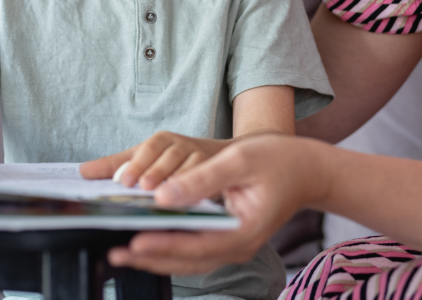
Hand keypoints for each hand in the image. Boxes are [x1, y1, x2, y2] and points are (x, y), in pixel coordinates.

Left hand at [81, 132, 228, 189]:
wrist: (223, 158)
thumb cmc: (174, 160)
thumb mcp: (144, 157)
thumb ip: (117, 165)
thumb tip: (83, 172)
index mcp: (164, 141)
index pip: (151, 147)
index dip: (138, 162)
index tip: (125, 180)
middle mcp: (184, 146)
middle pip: (169, 157)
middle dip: (154, 173)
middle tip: (142, 188)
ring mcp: (203, 160)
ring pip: (191, 169)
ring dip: (176, 184)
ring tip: (162, 199)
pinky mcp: (218, 175)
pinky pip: (208, 185)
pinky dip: (197, 195)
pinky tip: (186, 208)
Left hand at [107, 135, 326, 275]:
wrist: (308, 170)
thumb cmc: (279, 160)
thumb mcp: (240, 160)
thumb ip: (202, 178)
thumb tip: (163, 196)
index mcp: (244, 232)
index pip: (196, 246)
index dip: (163, 245)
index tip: (134, 242)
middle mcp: (237, 246)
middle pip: (187, 261)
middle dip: (149, 257)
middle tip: (113, 253)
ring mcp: (233, 246)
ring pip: (187, 260)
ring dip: (155, 256)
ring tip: (120, 251)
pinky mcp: (227, 238)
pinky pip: (193, 250)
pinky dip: (169, 247)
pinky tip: (147, 239)